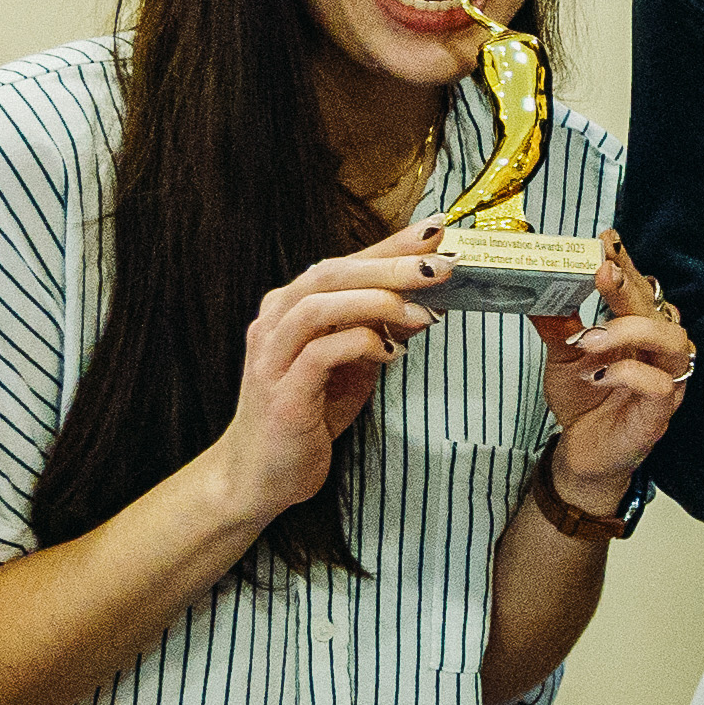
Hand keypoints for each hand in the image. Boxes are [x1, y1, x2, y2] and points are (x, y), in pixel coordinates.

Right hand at [209, 222, 450, 523]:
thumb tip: (427, 300)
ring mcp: (272, 356)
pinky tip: (391, 354)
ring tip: (422, 313)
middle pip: (331, 273)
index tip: (435, 229)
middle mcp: (275, 322)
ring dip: (376, 302)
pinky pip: (320, 354)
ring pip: (319, 305)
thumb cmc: (309, 414)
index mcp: (291, 306)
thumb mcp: (355, 365)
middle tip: (441, 264)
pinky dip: (360, 345)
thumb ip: (381, 330)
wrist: (262, 475)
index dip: (389, 244)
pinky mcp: (280, 392)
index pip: (344, 262)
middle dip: (390, 264)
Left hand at [536, 228, 695, 506]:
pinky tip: (598, 374)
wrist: (583, 452)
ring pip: (673, 341)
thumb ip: (557, 323)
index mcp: (639, 330)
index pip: (640, 288)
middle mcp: (659, 350)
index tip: (605, 241)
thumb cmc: (584, 398)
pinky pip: (660, 385)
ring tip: (591, 337)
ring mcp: (666, 380)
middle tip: (600, 270)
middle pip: (657, 308)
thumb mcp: (562, 354)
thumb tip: (536, 287)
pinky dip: (629, 373)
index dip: (627, 263)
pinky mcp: (660, 413)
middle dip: (629, 286)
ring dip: (632, 331)